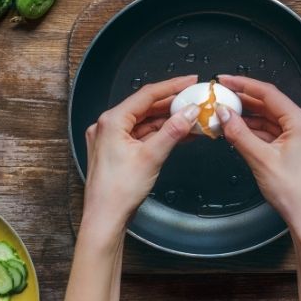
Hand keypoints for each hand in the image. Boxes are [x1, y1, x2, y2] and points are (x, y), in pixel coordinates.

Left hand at [83, 75, 199, 224]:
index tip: (190, 81)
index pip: (147, 95)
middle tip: (195, 99)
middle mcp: (108, 126)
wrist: (106, 219)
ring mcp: (112, 139)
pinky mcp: (117, 152)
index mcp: (112, 121)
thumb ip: (173, 131)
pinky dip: (160, 134)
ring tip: (193, 117)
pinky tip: (179, 133)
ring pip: (145, 122)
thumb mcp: (152, 156)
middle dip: (172, 104)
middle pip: (146, 107)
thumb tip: (189, 113)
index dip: (172, 86)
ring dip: (168, 120)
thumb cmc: (118, 192)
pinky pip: (142, 136)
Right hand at [216, 75, 300, 235]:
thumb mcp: (260, 160)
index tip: (226, 80)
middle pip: (272, 105)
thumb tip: (224, 114)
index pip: (269, 94)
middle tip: (223, 96)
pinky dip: (261, 131)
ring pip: (274, 119)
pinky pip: (279, 132)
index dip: (244, 85)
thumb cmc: (295, 195)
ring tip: (228, 114)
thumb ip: (239, 133)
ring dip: (251, 117)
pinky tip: (243, 130)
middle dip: (245, 102)